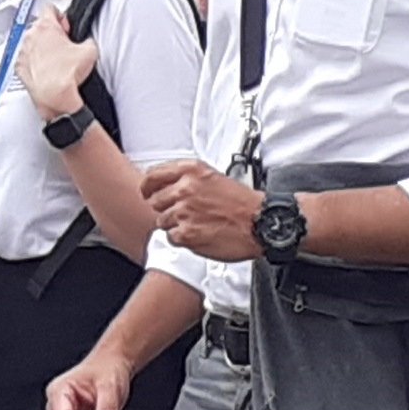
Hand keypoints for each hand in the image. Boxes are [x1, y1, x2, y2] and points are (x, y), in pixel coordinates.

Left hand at [15, 10, 98, 119]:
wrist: (54, 98)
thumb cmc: (67, 75)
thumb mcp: (91, 51)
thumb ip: (88, 39)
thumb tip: (87, 41)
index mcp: (46, 27)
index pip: (50, 8)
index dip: (60, 16)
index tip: (65, 25)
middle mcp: (31, 37)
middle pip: (41, 26)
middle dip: (52, 34)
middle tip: (65, 45)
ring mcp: (23, 52)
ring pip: (33, 43)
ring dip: (43, 48)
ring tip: (57, 61)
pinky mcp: (20, 68)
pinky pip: (27, 60)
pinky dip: (35, 63)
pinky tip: (47, 71)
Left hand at [144, 161, 264, 261]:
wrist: (262, 222)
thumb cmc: (242, 203)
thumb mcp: (213, 177)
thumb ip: (187, 178)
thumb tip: (164, 185)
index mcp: (191, 171)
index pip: (153, 175)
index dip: (147, 186)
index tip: (146, 192)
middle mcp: (185, 188)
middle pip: (155, 201)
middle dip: (166, 208)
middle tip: (184, 213)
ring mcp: (184, 211)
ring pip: (162, 221)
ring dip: (175, 225)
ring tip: (198, 224)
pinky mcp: (186, 233)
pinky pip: (172, 238)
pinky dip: (183, 239)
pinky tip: (200, 234)